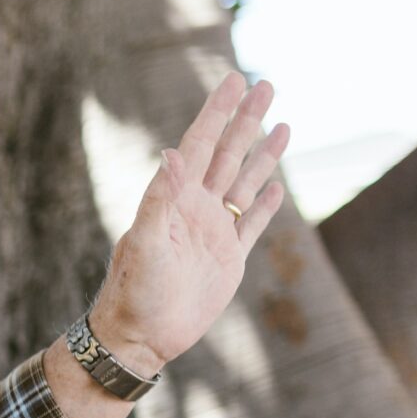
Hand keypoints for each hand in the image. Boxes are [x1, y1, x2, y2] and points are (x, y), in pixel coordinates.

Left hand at [90, 70, 290, 372]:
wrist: (140, 338)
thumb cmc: (134, 292)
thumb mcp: (143, 242)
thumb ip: (159, 198)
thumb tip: (171, 153)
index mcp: (174, 199)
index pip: (200, 144)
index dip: (217, 111)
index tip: (235, 80)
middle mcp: (195, 209)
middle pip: (227, 153)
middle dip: (245, 119)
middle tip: (266, 83)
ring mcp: (213, 232)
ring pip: (244, 181)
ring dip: (263, 153)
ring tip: (282, 122)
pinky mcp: (229, 258)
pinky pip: (252, 223)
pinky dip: (265, 202)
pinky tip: (276, 184)